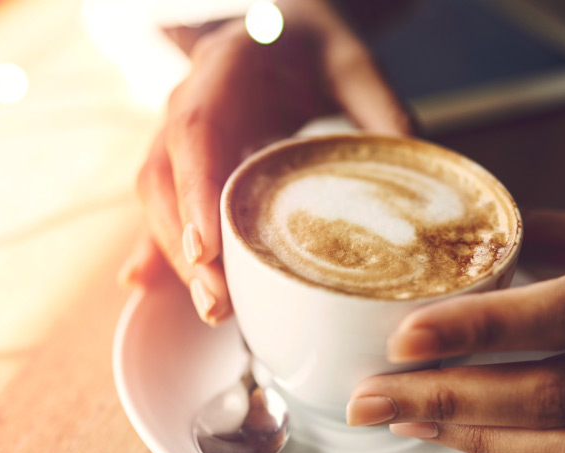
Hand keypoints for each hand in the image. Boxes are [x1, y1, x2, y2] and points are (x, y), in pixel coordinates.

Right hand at [122, 0, 413, 323]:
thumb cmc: (314, 48)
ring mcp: (177, 133)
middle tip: (217, 302)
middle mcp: (187, 101)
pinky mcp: (182, 162)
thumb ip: (380, 112)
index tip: (207, 247)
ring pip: (156, 198)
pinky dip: (157, 247)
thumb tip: (414, 182)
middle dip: (186, 245)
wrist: (282, 33)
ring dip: (176, 256)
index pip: (196, 131)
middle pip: (166, 178)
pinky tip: (149, 285)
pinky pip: (161, 205)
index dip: (195, 191)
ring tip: (212, 308)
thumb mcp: (355, 65)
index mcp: (225, 68)